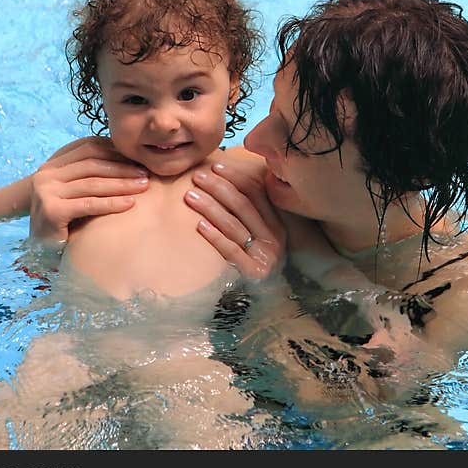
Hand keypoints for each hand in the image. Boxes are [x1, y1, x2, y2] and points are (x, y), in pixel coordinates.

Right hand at [29, 136, 148, 245]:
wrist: (39, 250)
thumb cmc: (64, 221)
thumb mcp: (74, 192)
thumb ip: (89, 175)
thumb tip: (128, 160)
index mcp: (52, 164)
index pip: (88, 147)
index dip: (115, 151)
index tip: (138, 158)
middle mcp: (46, 174)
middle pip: (92, 163)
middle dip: (122, 167)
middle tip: (145, 173)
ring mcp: (46, 191)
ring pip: (92, 183)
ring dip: (122, 183)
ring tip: (143, 186)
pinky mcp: (51, 210)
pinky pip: (89, 204)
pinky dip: (112, 203)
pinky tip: (130, 204)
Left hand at [184, 161, 285, 280]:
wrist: (268, 301)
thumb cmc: (257, 262)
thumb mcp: (261, 237)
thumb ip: (252, 214)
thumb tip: (228, 182)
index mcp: (277, 224)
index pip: (256, 193)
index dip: (236, 177)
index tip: (215, 166)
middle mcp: (274, 238)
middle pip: (242, 205)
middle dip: (218, 188)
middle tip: (197, 177)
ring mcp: (264, 256)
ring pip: (233, 225)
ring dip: (210, 207)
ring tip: (190, 196)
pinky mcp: (253, 273)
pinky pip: (231, 250)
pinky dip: (214, 236)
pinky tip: (199, 225)